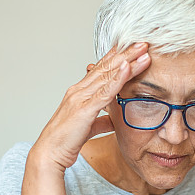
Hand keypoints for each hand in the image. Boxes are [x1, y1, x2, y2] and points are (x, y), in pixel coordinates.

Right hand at [31, 43, 150, 171]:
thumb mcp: (89, 127)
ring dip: (127, 61)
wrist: (50, 153)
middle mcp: (80, 90)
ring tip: (142, 50)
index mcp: (80, 92)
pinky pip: (104, 91)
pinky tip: (128, 67)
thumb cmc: (66, 141)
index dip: (117, 57)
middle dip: (126, 53)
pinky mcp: (84, 109)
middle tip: (143, 41)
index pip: (102, 69)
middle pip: (107, 67)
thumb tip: (114, 119)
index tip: (132, 47)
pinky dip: (117, 79)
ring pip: (108, 75)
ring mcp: (81, 98)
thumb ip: (102, 120)